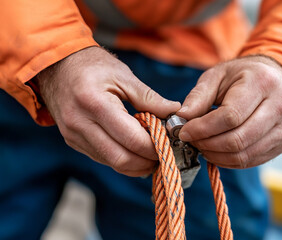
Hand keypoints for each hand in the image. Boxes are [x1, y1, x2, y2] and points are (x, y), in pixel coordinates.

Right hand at [37, 46, 179, 175]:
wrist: (56, 67)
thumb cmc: (92, 66)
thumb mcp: (123, 75)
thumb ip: (149, 98)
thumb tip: (174, 112)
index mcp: (95, 103)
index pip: (132, 139)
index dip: (155, 147)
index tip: (170, 143)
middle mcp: (80, 124)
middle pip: (121, 158)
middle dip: (147, 162)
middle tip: (164, 155)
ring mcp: (73, 135)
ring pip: (111, 163)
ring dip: (135, 164)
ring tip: (152, 155)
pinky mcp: (72, 141)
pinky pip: (102, 157)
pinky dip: (121, 158)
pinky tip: (134, 151)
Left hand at [177, 55, 281, 168]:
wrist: (276, 79)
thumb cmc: (243, 76)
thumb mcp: (217, 76)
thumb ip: (198, 97)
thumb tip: (181, 118)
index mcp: (263, 82)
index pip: (230, 116)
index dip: (203, 128)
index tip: (184, 131)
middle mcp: (281, 106)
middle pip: (238, 139)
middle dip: (208, 144)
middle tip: (192, 141)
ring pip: (244, 155)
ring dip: (216, 155)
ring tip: (202, 145)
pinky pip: (252, 161)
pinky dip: (229, 160)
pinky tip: (217, 151)